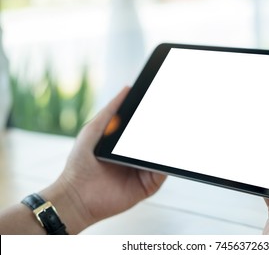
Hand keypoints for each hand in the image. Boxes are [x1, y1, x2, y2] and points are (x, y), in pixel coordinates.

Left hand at [42, 87, 165, 233]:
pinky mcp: (148, 185)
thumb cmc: (81, 163)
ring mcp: (144, 170)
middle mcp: (138, 156)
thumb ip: (111, 110)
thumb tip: (128, 89)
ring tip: (174, 132)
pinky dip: (166, 163)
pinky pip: (162, 172)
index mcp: (127, 143)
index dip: (156, 116)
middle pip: (158, 141)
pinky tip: (165, 153)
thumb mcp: (94, 129)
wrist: (77, 195)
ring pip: (162, 156)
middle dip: (166, 130)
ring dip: (169, 146)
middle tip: (175, 116)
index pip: (146, 127)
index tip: (165, 102)